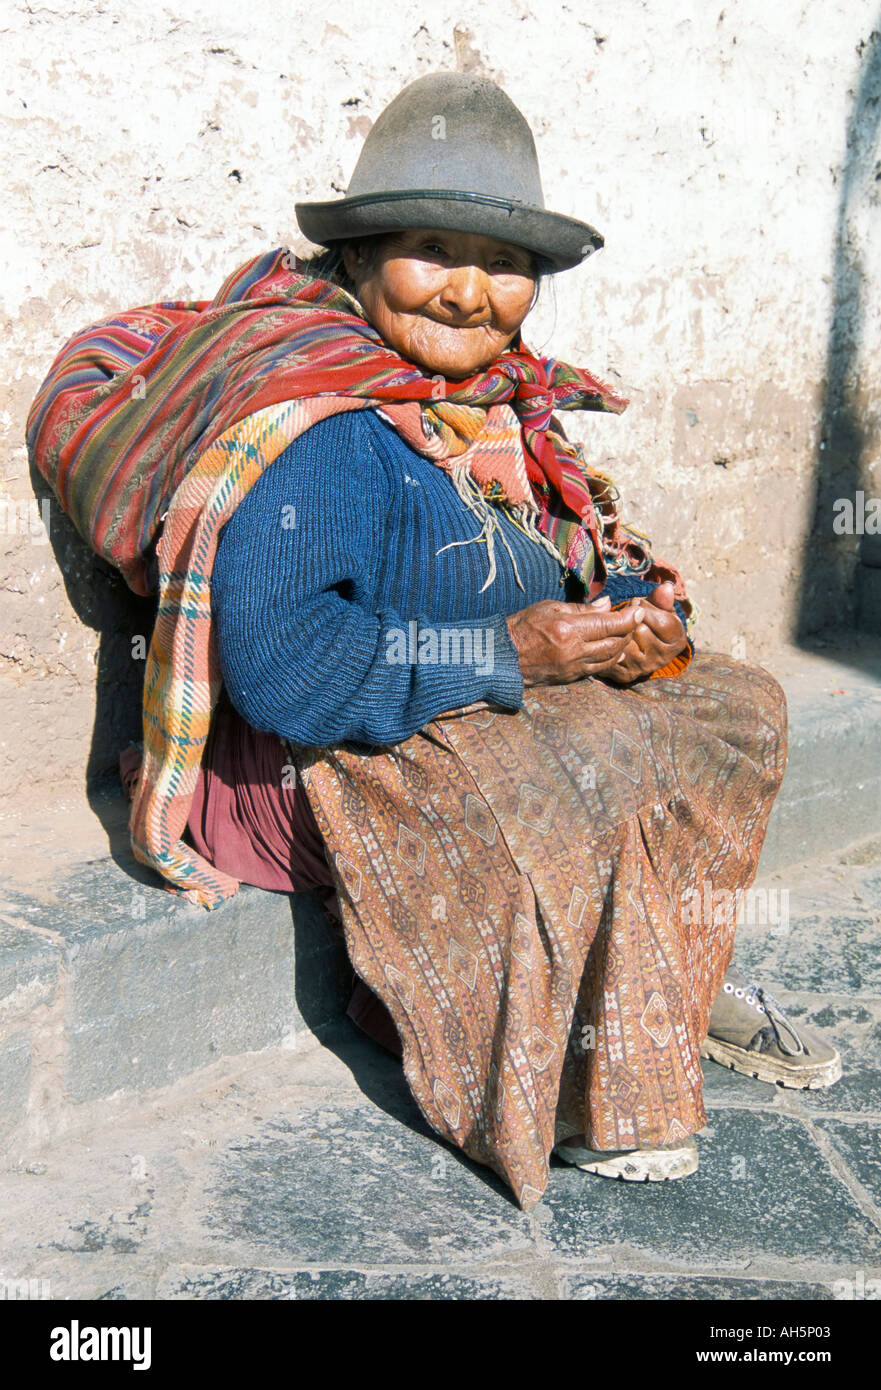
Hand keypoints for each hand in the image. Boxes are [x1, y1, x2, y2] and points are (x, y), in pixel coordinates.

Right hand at [506, 598, 644, 686]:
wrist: (503, 656)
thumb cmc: (523, 626)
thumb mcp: (550, 607)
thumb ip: (582, 608)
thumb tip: (607, 604)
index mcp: (568, 629)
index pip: (609, 624)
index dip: (629, 618)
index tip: (638, 610)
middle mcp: (574, 650)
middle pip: (615, 642)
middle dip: (630, 631)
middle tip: (635, 620)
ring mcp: (574, 666)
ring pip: (611, 658)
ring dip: (623, 646)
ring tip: (626, 634)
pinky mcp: (571, 677)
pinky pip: (599, 668)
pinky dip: (611, 658)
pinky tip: (614, 649)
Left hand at [602, 582, 687, 684]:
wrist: (638, 644)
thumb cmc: (651, 620)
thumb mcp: (660, 607)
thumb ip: (662, 598)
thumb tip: (666, 588)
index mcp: (677, 642)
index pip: (661, 621)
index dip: (646, 607)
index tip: (639, 604)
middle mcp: (662, 659)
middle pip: (640, 631)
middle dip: (630, 617)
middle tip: (629, 615)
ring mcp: (643, 669)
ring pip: (625, 641)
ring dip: (618, 628)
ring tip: (621, 625)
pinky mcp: (625, 674)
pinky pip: (612, 653)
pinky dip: (609, 641)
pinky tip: (613, 637)